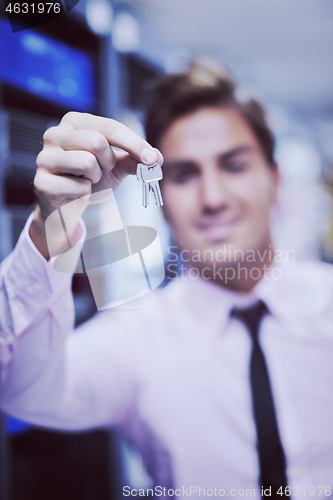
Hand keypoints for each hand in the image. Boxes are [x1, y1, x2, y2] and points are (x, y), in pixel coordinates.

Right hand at [30, 112, 159, 258]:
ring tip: (86, 180)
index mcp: (74, 122)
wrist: (68, 205)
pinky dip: (83, 193)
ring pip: (87, 162)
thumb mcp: (116, 165)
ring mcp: (44, 157)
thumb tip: (157, 157)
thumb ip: (135, 159)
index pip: (110, 126)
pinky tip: (74, 191)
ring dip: (95, 178)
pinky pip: (78, 186)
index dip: (134, 143)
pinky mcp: (41, 181)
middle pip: (98, 142)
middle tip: (100, 170)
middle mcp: (54, 133)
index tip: (153, 158)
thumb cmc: (90, 178)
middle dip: (107, 162)